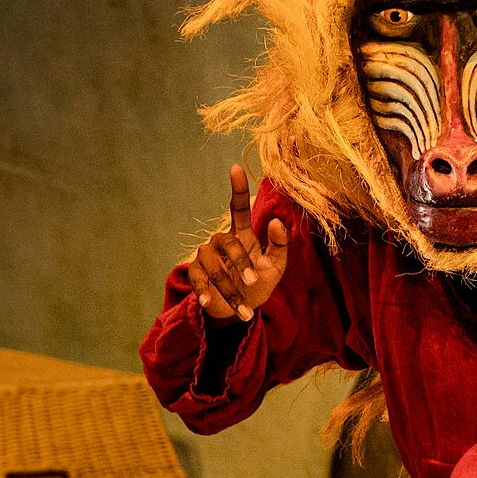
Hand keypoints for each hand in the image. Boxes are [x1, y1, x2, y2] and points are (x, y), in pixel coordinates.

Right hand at [186, 164, 288, 321]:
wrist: (243, 310)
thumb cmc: (260, 284)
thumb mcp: (276, 266)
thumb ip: (279, 245)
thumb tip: (276, 221)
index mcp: (242, 234)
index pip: (239, 207)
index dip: (238, 188)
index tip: (236, 167)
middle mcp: (222, 241)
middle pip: (227, 241)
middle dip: (240, 261)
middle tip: (252, 281)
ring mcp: (206, 257)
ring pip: (213, 264)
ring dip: (228, 286)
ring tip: (242, 307)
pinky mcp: (196, 274)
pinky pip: (197, 278)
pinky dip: (204, 291)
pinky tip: (210, 303)